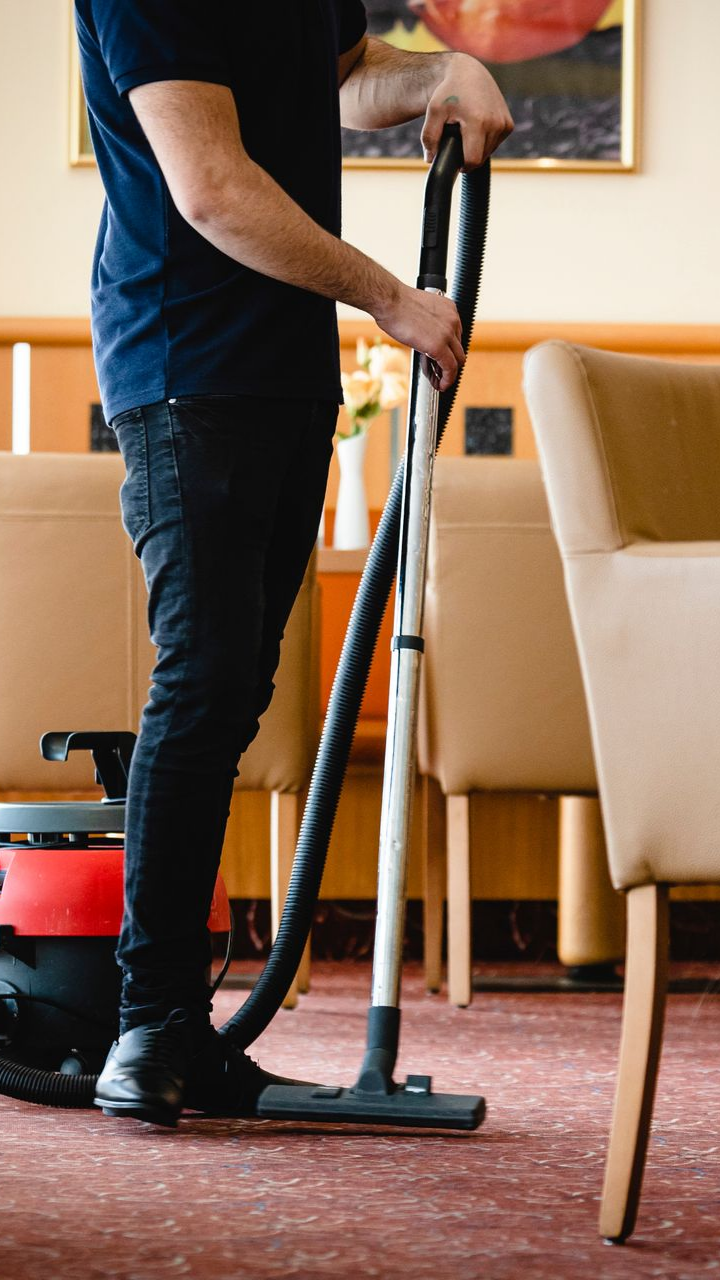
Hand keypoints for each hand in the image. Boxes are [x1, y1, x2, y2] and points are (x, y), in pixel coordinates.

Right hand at [373, 285, 464, 392]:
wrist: (389, 300)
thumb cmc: (394, 303)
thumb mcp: (419, 311)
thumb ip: (427, 324)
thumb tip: (423, 338)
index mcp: (449, 309)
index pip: (455, 336)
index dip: (447, 350)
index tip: (440, 359)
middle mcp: (452, 319)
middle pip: (458, 348)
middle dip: (450, 363)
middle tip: (440, 373)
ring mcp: (448, 333)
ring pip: (457, 360)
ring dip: (449, 374)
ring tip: (440, 382)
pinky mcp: (439, 346)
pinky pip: (450, 368)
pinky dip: (447, 379)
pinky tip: (441, 385)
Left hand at [422, 53, 512, 169]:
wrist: (468, 72)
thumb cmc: (448, 92)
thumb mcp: (434, 111)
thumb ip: (429, 137)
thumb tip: (430, 160)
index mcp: (478, 122)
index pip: (473, 160)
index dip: (462, 165)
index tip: (455, 162)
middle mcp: (495, 123)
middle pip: (480, 158)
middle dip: (468, 155)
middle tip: (458, 141)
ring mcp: (504, 123)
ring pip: (489, 152)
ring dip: (477, 148)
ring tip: (466, 132)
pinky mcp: (509, 124)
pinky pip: (496, 143)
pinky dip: (485, 141)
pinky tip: (477, 128)